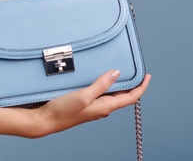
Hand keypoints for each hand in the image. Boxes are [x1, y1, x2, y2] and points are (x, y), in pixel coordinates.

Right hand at [33, 70, 151, 136]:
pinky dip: (104, 85)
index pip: (130, 98)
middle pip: (123, 96)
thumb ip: (100, 85)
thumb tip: (116, 74)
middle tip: (135, 71)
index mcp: (105, 107)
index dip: (141, 87)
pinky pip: (99, 93)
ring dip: (117, 84)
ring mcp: (92, 106)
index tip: (147, 76)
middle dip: (131, 85)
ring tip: (118, 72)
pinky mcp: (84, 103)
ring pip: (111, 94)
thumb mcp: (84, 96)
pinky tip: (97, 78)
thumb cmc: (63, 112)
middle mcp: (101, 108)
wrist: (45, 120)